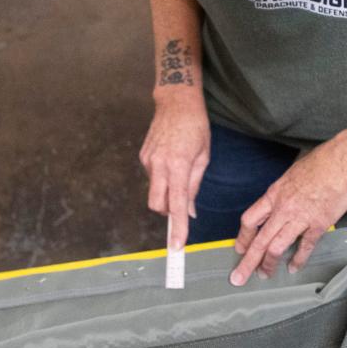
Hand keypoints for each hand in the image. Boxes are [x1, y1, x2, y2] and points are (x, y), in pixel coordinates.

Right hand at [139, 91, 209, 249]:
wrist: (176, 102)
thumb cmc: (196, 127)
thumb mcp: (203, 157)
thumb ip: (194, 186)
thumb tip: (190, 211)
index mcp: (178, 165)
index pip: (177, 204)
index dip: (177, 227)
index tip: (176, 245)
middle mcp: (159, 164)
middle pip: (157, 204)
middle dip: (168, 211)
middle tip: (182, 201)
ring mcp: (147, 160)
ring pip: (154, 192)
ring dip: (166, 192)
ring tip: (179, 171)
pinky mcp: (142, 156)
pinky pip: (152, 178)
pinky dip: (162, 179)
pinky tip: (171, 161)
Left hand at [230, 135, 346, 285]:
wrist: (344, 162)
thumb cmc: (322, 161)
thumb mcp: (292, 172)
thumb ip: (284, 191)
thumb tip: (282, 199)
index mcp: (275, 194)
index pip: (250, 220)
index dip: (243, 237)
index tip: (239, 248)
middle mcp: (283, 208)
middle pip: (259, 240)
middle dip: (247, 261)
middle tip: (239, 276)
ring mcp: (300, 218)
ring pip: (277, 247)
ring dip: (268, 264)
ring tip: (265, 274)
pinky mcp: (318, 224)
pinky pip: (305, 247)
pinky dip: (298, 259)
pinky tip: (294, 267)